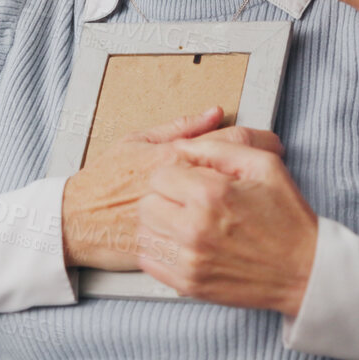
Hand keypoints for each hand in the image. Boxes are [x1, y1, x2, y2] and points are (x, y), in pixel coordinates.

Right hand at [61, 107, 283, 270]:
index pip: (234, 138)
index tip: (275, 143)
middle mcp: (185, 187)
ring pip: (236, 206)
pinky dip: (234, 231)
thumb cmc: (105, 181)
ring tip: (266, 201)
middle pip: (242, 172)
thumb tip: (214, 113)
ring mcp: (185, 219)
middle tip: (279, 172)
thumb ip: (179, 127)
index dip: (262, 138)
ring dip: (256, 203)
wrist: (79, 222)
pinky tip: (241, 227)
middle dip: (267, 171)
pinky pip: (220, 237)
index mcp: (178, 155)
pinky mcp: (181, 246)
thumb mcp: (137, 142)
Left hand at [136, 137, 316, 316]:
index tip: (191, 181)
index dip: (176, 174)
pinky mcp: (188, 283)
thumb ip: (220, 147)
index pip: (160, 175)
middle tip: (186, 201)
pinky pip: (149, 261)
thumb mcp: (264, 166)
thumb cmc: (287, 217)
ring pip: (144, 232)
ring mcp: (190, 260)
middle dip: (164, 197)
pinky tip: (180, 243)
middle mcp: (195, 228)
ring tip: (183, 221)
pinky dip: (158, 250)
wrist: (304, 271)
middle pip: (147, 203)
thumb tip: (184, 145)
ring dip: (159, 223)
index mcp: (211, 194)